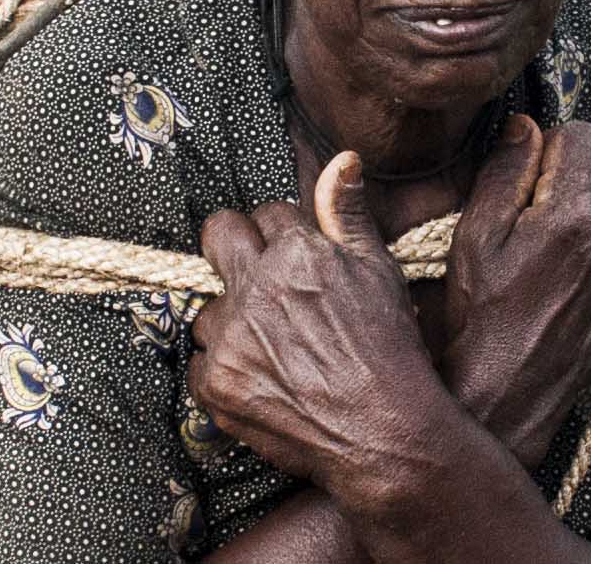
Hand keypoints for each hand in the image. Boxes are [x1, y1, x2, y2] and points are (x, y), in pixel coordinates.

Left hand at [188, 152, 443, 494]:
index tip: (296, 256)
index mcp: (295, 253)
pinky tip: (263, 377)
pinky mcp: (216, 384)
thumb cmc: (389, 349)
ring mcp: (230, 339)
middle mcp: (255, 289)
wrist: (384, 431)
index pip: (267, 213)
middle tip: (258, 276)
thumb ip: (347, 213)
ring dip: (233, 319)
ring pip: (210, 307)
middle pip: (217, 236)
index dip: (283, 233)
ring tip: (273, 344)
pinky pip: (201, 361)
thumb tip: (342, 159)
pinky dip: (225, 368)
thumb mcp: (379, 270)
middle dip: (234, 245)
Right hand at [441, 117, 590, 469]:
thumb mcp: (474, 235)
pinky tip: (589, 263)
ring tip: (570, 228)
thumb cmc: (480, 314)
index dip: (552, 144)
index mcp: (574, 214)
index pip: (584, 135)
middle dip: (578, 173)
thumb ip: (505, 173)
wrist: (506, 393)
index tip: (531, 172)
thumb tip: (527, 127)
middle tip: (542, 205)